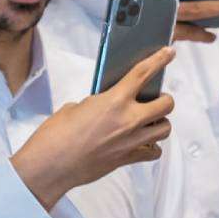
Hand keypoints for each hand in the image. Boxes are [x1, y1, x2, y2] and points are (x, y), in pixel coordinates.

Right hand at [11, 48, 176, 207]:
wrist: (49, 165)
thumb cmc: (56, 134)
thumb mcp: (77, 107)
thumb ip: (99, 103)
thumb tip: (108, 106)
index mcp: (114, 100)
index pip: (144, 73)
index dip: (159, 59)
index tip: (168, 52)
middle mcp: (128, 120)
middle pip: (166, 104)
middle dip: (164, 99)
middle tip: (155, 99)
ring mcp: (131, 141)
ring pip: (165, 129)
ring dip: (160, 123)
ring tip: (150, 121)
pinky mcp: (127, 159)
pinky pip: (153, 152)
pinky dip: (152, 147)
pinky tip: (143, 143)